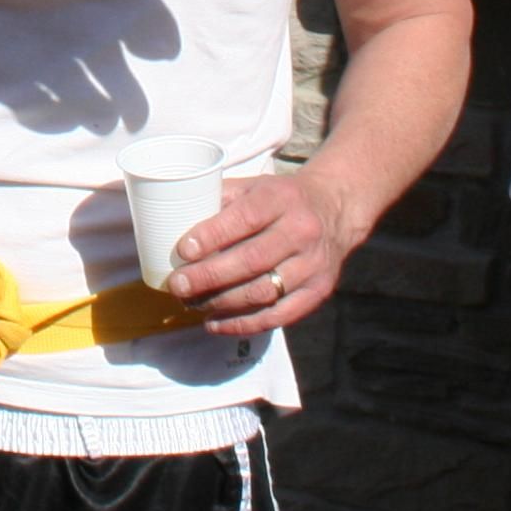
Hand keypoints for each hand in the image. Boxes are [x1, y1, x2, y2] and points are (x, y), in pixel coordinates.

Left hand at [165, 168, 365, 336]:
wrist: (334, 210)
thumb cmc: (281, 199)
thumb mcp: (255, 186)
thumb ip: (221, 199)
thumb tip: (175, 219)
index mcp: (281, 199)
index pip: (245, 219)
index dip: (212, 236)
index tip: (183, 251)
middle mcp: (301, 232)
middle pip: (251, 260)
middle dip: (209, 276)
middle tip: (178, 285)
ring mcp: (312, 265)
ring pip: (263, 292)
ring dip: (221, 303)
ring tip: (191, 304)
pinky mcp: (318, 292)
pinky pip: (278, 316)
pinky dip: (243, 324)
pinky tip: (215, 323)